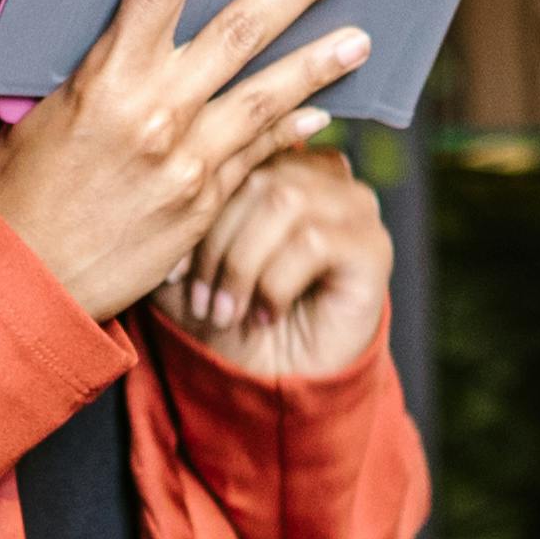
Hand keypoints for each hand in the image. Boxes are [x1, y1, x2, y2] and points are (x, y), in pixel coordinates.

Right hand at [0, 0, 370, 319]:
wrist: (26, 282)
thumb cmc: (23, 188)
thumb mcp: (49, 112)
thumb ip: (103, 71)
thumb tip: (140, 31)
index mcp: (107, 76)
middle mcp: (157, 112)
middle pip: (241, 29)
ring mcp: (189, 161)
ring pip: (269, 94)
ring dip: (320, 60)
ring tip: (363, 37)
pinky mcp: (206, 202)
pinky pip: (260, 153)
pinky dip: (293, 127)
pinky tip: (324, 109)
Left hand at [159, 144, 391, 381]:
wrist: (271, 382)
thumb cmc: (230, 316)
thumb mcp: (188, 262)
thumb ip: (181, 212)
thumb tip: (166, 175)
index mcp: (281, 164)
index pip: (236, 156)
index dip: (199, 209)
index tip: (171, 270)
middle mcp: (325, 174)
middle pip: (259, 178)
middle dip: (217, 244)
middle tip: (201, 300)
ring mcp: (355, 207)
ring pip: (286, 203)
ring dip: (243, 266)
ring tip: (227, 313)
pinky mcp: (373, 247)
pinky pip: (316, 242)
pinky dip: (276, 284)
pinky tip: (267, 315)